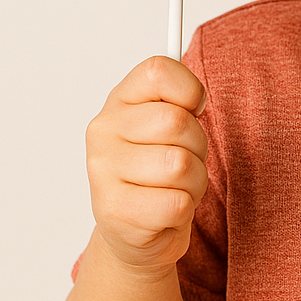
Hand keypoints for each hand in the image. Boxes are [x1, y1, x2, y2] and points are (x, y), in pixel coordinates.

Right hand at [85, 57, 208, 275]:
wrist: (135, 229)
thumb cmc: (159, 168)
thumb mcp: (167, 125)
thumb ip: (179, 101)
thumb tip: (196, 96)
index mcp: (119, 101)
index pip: (158, 71)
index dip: (189, 89)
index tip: (193, 108)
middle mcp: (103, 132)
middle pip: (176, 122)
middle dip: (197, 144)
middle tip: (185, 158)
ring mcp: (103, 173)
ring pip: (181, 165)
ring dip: (194, 180)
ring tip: (176, 186)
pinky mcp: (116, 213)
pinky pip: (177, 202)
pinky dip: (185, 208)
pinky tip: (166, 210)